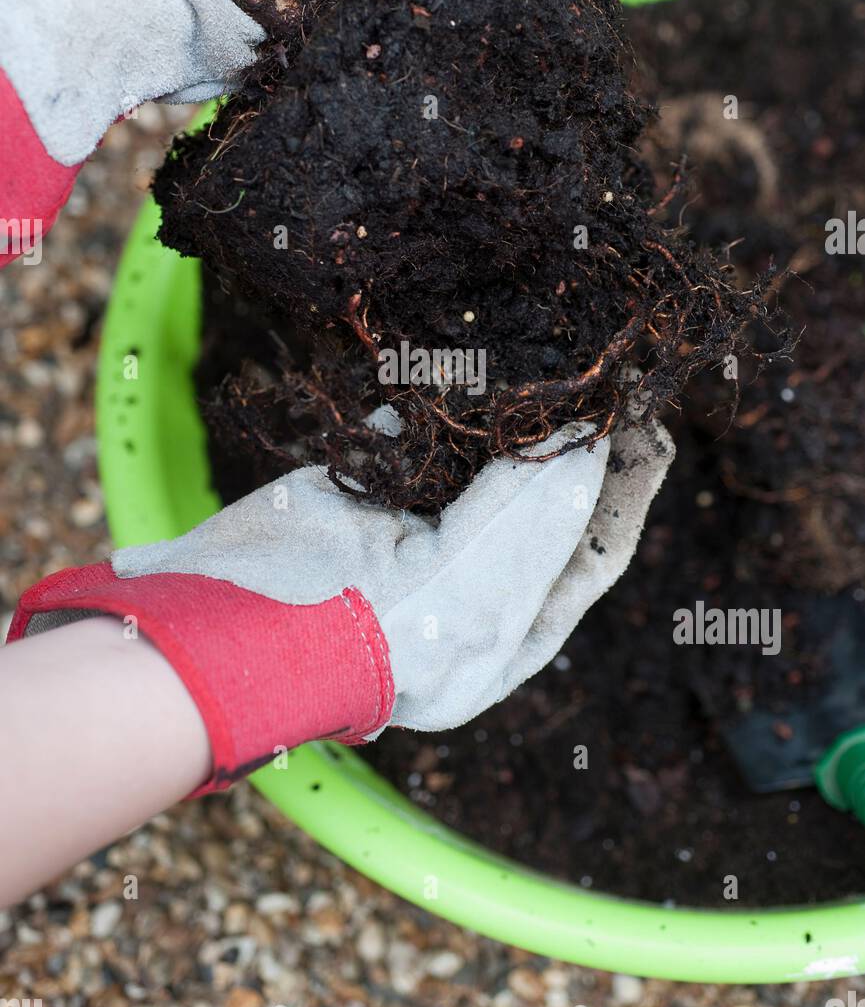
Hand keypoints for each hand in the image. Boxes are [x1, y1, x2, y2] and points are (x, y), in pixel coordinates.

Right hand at [114, 416, 673, 732]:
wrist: (225, 632)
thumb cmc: (368, 632)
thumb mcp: (479, 594)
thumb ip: (538, 519)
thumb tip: (591, 449)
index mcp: (495, 641)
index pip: (584, 560)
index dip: (622, 495)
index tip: (652, 429)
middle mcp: (457, 594)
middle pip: (536, 509)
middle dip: (572, 447)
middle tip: (614, 383)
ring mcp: (402, 544)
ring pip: (474, 466)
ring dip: (509, 417)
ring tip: (554, 365)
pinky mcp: (348, 498)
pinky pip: (404, 440)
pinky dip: (428, 404)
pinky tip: (462, 371)